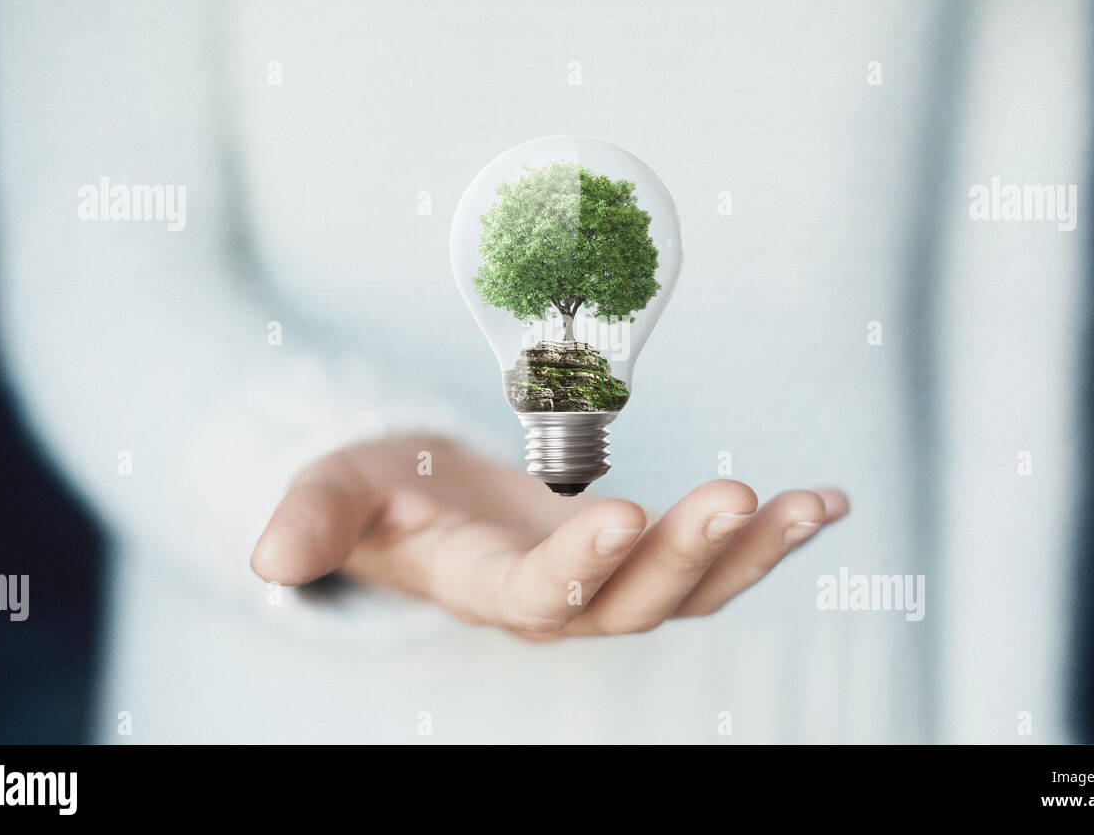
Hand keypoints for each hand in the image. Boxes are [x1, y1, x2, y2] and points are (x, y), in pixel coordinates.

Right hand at [250, 435, 847, 638]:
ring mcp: (608, 585)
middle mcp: (557, 601)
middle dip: (687, 556)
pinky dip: (770, 537)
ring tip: (805, 507)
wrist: (428, 503)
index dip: (579, 565)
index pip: (537, 594)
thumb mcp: (337, 491)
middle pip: (633, 602)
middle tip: (736, 495)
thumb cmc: (382, 492)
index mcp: (484, 586)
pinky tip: (827, 503)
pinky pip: (713, 559)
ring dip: (750, 554)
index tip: (623, 513)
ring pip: (689, 592)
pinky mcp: (641, 558)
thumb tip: (266, 563)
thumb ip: (313, 520)